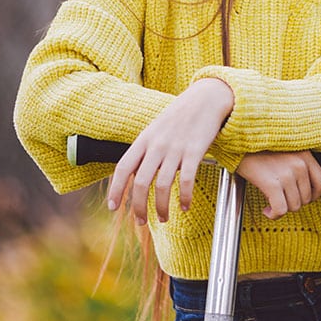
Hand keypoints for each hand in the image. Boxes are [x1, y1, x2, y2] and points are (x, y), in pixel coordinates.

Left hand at [106, 78, 234, 224]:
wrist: (207, 98)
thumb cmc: (181, 115)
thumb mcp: (157, 128)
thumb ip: (146, 149)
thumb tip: (134, 174)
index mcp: (144, 139)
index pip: (123, 168)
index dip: (115, 189)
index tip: (113, 207)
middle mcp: (157, 145)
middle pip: (141, 183)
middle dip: (138, 207)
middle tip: (141, 222)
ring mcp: (176, 148)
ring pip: (162, 185)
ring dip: (161, 207)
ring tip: (164, 218)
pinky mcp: (195, 151)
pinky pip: (186, 180)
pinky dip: (184, 197)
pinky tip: (185, 206)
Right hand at [237, 151, 320, 219]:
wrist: (238, 141)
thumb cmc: (260, 147)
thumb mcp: (287, 150)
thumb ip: (299, 164)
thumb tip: (303, 189)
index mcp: (305, 155)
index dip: (313, 196)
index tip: (302, 197)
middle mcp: (299, 164)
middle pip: (306, 198)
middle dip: (293, 202)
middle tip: (280, 198)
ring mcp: (287, 174)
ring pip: (294, 206)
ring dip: (282, 209)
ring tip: (271, 202)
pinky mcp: (272, 184)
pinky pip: (280, 210)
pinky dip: (274, 215)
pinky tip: (266, 211)